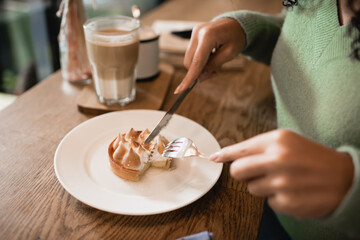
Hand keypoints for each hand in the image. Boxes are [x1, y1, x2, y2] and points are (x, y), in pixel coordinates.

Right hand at [174, 18, 245, 93]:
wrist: (236, 24)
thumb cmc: (236, 38)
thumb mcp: (229, 54)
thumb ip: (213, 65)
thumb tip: (199, 77)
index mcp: (208, 36)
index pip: (196, 61)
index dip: (190, 77)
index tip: (180, 90)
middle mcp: (197, 33)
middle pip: (189, 62)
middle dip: (199, 72)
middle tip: (214, 73)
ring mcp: (194, 33)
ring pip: (189, 59)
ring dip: (199, 67)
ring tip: (215, 64)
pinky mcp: (194, 36)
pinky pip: (192, 54)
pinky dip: (199, 60)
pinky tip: (210, 57)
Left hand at [210, 129, 353, 218]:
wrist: (344, 178)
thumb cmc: (312, 157)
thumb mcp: (287, 142)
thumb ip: (257, 147)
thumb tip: (224, 156)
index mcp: (277, 140)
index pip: (239, 150)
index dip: (224, 155)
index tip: (213, 159)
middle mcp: (277, 160)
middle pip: (237, 171)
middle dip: (243, 173)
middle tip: (258, 171)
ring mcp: (282, 183)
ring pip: (251, 188)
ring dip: (262, 186)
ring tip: (283, 180)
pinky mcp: (287, 203)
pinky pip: (268, 202)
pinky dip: (277, 198)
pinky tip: (292, 192)